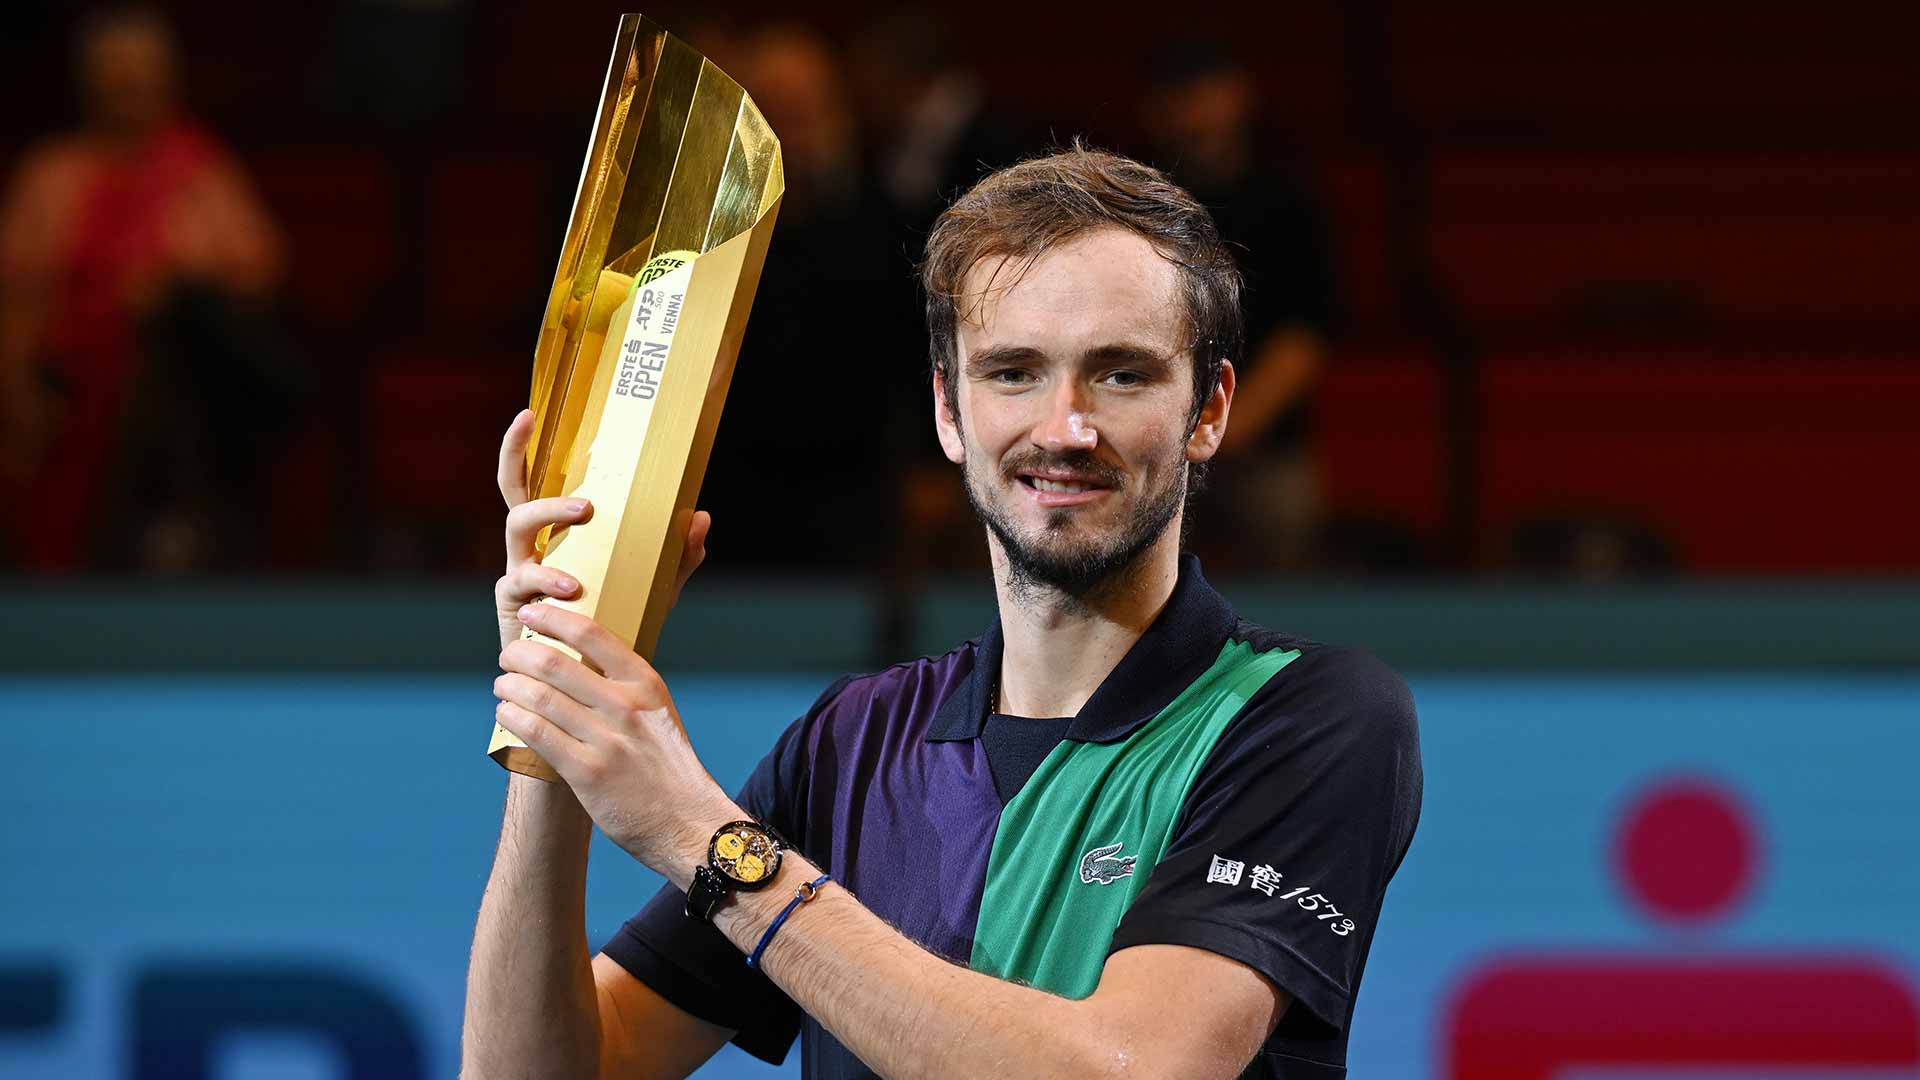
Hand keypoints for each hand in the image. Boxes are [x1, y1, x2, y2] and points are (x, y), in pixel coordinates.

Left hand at [491, 599, 735, 878]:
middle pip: (554, 662)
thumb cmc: (668, 767)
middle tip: (508, 656)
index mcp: (645, 684)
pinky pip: (536, 733)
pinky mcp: (586, 773)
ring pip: (538, 696)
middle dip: (519, 654)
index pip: (591, 633)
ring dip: (509, 685)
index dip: (552, 618)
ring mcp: (606, 739)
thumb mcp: (657, 714)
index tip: (531, 613)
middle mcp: (625, 706)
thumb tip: (579, 663)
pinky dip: (513, 717)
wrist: (687, 822)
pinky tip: (506, 713)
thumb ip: (624, 688)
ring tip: (502, 685)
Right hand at [492, 409, 711, 651]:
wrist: (593, 674)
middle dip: (545, 495)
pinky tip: (572, 595)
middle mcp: (529, 546)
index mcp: (555, 530)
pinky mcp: (513, 605)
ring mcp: (516, 574)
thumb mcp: (655, 583)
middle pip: (516, 500)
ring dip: (550, 534)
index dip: (521, 447)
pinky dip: (548, 586)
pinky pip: (522, 585)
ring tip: (580, 559)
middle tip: (588, 505)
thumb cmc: (618, 619)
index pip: (532, 480)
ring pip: (517, 535)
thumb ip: (678, 553)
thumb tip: (701, 516)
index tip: (528, 413)